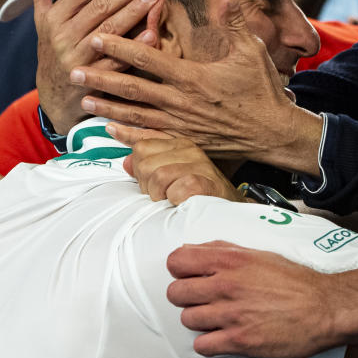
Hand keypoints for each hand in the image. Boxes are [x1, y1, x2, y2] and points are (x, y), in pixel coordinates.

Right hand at [17, 0, 164, 133]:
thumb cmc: (54, 51)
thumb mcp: (43, 22)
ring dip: (134, 12)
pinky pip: (117, 61)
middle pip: (100, 7)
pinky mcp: (92, 80)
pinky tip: (152, 33)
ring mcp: (78, 60)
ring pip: (110, 31)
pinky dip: (134, 47)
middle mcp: (64, 37)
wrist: (54, 98)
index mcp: (54, 18)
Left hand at [71, 0, 321, 169]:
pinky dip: (127, 134)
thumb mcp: (251, 50)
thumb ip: (234, 21)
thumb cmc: (261, 90)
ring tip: (82, 98)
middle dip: (100, 78)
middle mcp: (181, 103)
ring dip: (107, 107)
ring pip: (135, 115)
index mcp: (192, 77)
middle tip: (73, 70)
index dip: (119, 47)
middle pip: (131, 89)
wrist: (273, 133)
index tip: (96, 37)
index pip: (147, 59)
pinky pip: (150, 139)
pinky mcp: (185, 142)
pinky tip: (108, 129)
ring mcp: (180, 126)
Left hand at [119, 130, 242, 204]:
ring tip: (172, 200)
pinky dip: (175, 201)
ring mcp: (199, 164)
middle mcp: (189, 149)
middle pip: (144, 162)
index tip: (144, 181)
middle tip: (163, 196)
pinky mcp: (205, 181)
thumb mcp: (171, 176)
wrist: (230, 212)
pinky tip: (183, 203)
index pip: (141, 146)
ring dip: (161, 195)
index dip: (136, 168)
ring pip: (157, 176)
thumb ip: (149, 166)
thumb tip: (126, 162)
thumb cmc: (199, 195)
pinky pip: (175, 190)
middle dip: (147, 185)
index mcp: (178, 145)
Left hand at [166, 241, 339, 357]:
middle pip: (176, 293)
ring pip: (188, 319)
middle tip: (202, 300)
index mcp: (230, 260)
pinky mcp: (239, 341)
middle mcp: (226, 285)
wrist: (324, 308)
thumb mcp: (259, 254)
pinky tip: (222, 338)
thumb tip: (193, 250)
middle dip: (186, 297)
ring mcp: (231, 314)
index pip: (177, 261)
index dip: (180, 270)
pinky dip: (208, 344)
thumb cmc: (296, 281)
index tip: (189, 276)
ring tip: (216, 320)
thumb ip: (224, 250)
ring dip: (199, 321)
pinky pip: (203, 346)